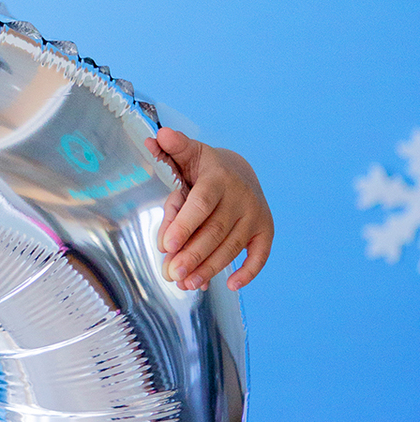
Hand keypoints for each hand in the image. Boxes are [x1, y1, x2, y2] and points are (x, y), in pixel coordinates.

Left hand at [145, 127, 272, 291]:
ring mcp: (255, 216)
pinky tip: (230, 284)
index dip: (184, 225)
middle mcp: (240, 197)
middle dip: (192, 255)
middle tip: (172, 274)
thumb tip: (155, 137)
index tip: (165, 246)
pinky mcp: (265, 231)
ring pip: (231, 247)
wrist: (241, 171)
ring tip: (186, 284)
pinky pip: (260, 255)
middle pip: (215, 231)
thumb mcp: (189, 153)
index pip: (201, 204)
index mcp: (218, 178)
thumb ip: (172, 148)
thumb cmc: (206, 168)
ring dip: (209, 268)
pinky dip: (248, 271)